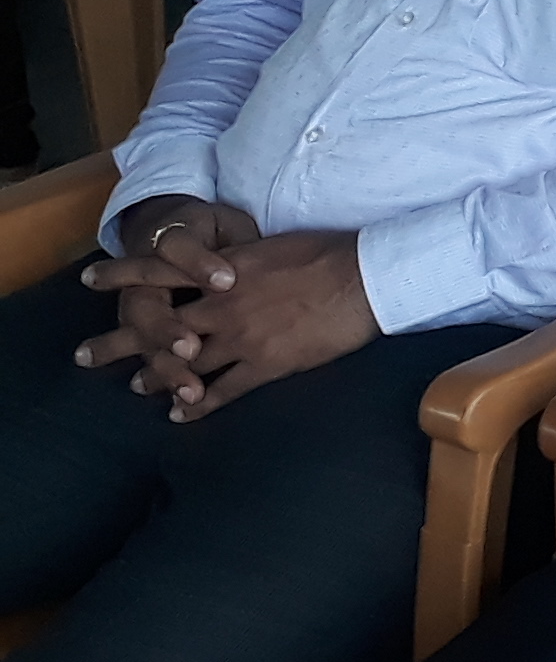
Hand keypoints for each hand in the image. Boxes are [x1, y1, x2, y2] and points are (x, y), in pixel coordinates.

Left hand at [83, 225, 371, 418]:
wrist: (364, 279)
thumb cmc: (327, 253)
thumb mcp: (272, 245)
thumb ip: (239, 259)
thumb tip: (225, 264)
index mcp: (222, 270)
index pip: (159, 270)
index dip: (122, 275)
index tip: (89, 280)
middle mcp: (221, 305)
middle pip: (157, 327)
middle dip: (118, 341)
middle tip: (84, 355)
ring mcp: (240, 337)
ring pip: (183, 364)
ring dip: (156, 377)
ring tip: (136, 386)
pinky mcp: (265, 364)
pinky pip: (222, 391)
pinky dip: (197, 405)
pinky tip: (181, 415)